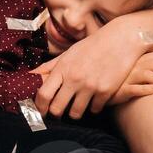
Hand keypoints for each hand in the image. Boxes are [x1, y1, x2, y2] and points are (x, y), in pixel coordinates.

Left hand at [35, 22, 152, 118]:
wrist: (121, 39)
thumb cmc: (93, 45)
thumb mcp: (69, 53)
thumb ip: (49, 66)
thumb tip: (31, 75)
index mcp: (63, 68)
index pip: (43, 94)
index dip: (40, 107)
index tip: (42, 111)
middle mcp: (75, 78)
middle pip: (57, 109)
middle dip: (56, 113)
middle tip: (60, 112)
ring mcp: (90, 86)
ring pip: (75, 113)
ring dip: (75, 112)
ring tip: (78, 105)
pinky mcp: (106, 91)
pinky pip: (95, 110)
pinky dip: (94, 107)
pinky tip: (95, 99)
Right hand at [107, 51, 152, 105]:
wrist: (101, 91)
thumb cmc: (121, 80)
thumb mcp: (133, 69)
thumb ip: (147, 63)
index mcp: (135, 59)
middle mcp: (131, 66)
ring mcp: (126, 78)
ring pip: (146, 75)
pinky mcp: (120, 90)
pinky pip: (134, 88)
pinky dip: (145, 88)